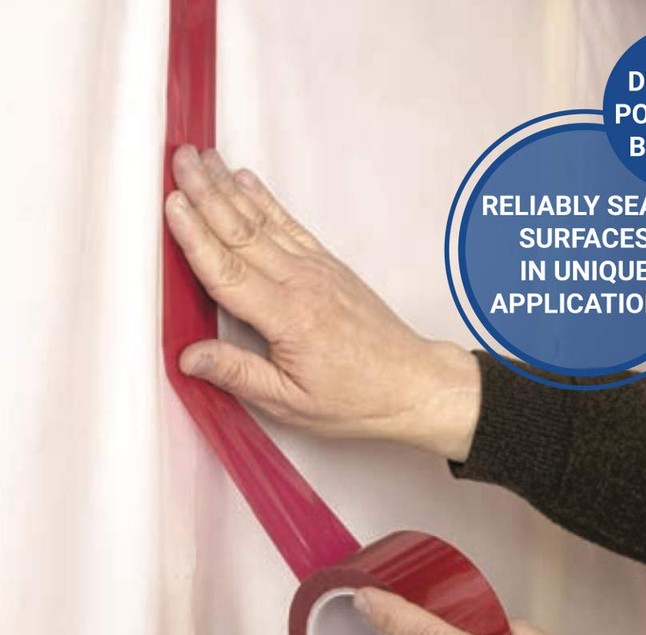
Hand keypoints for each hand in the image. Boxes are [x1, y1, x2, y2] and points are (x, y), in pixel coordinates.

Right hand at [164, 145, 479, 459]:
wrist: (411, 383)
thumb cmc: (357, 397)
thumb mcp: (292, 402)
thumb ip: (239, 375)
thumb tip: (190, 357)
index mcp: (288, 318)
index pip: (229, 271)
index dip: (196, 237)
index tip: (171, 204)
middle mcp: (302, 284)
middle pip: (242, 233)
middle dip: (205, 193)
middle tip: (177, 160)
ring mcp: (318, 269)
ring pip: (263, 221)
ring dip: (229, 188)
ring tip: (201, 158)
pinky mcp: (329, 265)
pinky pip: (291, 225)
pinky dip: (265, 201)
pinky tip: (246, 181)